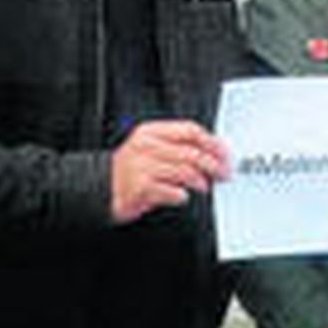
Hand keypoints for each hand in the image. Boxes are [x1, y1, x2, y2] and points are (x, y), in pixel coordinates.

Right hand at [109, 120, 229, 223]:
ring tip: (205, 187)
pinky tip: (183, 196)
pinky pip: (171, 191)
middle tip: (223, 173)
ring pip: (184, 172)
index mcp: (151, 132)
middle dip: (213, 165)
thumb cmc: (132, 170)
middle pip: (191, 152)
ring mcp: (142, 167)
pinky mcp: (140, 188)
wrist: (102, 188)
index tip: (225, 154)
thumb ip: (177, 146)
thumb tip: (214, 153)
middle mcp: (146, 146)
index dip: (212, 142)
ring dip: (200, 181)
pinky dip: (182, 195)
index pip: (190, 130)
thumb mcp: (151, 149)